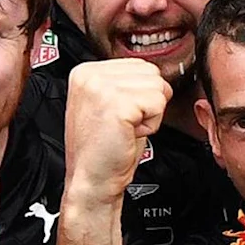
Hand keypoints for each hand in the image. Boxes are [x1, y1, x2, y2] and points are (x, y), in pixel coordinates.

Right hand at [61, 57, 168, 201]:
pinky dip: (151, 125)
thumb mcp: (110, 104)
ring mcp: (102, 88)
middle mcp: (90, 75)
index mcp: (86, 71)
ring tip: (125, 128)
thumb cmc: (104, 149)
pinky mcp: (118, 104)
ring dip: (150, 113)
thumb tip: (154, 73)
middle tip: (124, 124)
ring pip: (158, 88)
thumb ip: (125, 82)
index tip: (119, 114)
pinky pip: (158, 105)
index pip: (139, 64)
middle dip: (147, 102)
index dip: (141, 93)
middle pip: (152, 73)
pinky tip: (128, 134)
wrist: (92, 180)